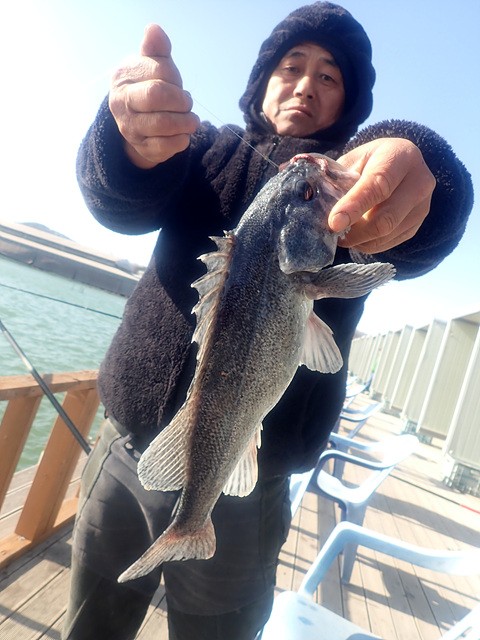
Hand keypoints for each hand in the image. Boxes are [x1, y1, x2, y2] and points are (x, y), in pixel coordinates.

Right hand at [109, 24, 199, 168]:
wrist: (135, 121)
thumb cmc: (149, 86)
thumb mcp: (152, 65)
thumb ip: (156, 49)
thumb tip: (154, 30)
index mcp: (123, 78)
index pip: (158, 72)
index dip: (175, 79)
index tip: (178, 84)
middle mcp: (121, 104)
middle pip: (156, 96)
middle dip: (180, 100)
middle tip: (188, 103)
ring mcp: (130, 129)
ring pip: (163, 124)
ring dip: (185, 122)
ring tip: (191, 120)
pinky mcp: (142, 149)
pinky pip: (166, 147)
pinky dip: (181, 140)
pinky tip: (184, 134)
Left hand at [328, 138, 435, 252]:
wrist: (396, 167)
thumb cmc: (368, 163)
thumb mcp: (353, 161)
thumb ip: (338, 179)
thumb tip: (316, 204)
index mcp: (401, 156)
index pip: (379, 185)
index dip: (355, 206)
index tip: (334, 223)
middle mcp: (420, 181)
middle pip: (386, 217)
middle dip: (355, 231)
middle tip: (333, 233)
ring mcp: (423, 206)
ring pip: (387, 234)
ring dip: (359, 240)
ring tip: (342, 233)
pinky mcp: (417, 225)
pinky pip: (388, 243)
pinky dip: (367, 244)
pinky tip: (356, 236)